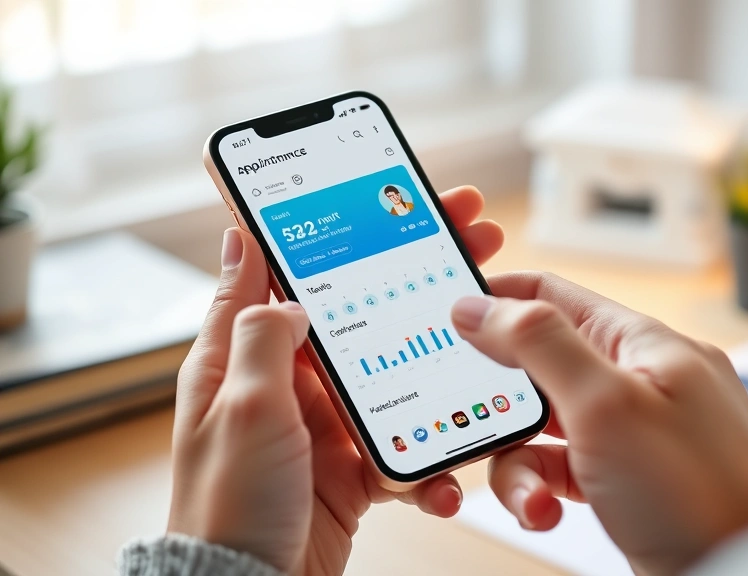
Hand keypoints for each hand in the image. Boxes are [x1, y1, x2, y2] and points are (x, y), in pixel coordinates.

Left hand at [167, 186, 503, 574]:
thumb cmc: (229, 502)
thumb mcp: (245, 404)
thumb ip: (258, 329)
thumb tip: (244, 246)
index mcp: (244, 354)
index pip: (289, 268)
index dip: (337, 226)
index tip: (388, 191)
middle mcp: (286, 380)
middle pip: (359, 309)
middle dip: (415, 271)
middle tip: (470, 234)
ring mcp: (324, 420)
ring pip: (392, 368)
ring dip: (437, 354)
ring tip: (488, 327)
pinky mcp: (353, 461)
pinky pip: (402, 439)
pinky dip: (429, 452)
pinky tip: (448, 464)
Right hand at [451, 272, 747, 575]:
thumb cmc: (695, 496)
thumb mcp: (605, 405)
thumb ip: (539, 345)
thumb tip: (480, 305)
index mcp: (645, 343)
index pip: (556, 296)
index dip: (498, 298)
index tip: (448, 315)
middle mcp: (641, 380)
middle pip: (541, 366)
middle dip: (502, 405)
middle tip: (476, 427)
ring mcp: (634, 432)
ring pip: (544, 426)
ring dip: (520, 463)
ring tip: (531, 499)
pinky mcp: (624, 477)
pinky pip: (562, 467)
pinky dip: (542, 490)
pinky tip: (545, 512)